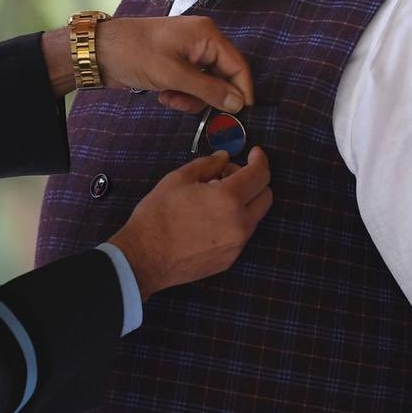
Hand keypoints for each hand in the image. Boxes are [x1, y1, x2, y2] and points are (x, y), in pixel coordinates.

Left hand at [43, 16, 252, 113]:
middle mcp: (202, 40)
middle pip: (222, 76)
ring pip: (206, 84)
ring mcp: (188, 51)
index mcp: (207, 35)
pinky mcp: (176, 62)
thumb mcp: (173, 75)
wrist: (100, 52)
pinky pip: (191, 83)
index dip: (241, 91)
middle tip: (185, 105)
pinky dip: (181, 93)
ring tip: (169, 98)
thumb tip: (238, 103)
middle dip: (206, 96)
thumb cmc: (136, 55)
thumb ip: (208, 90)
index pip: (238, 66)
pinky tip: (163, 94)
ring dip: (191, 97)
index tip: (239, 115)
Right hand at [107, 148, 271, 301]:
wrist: (145, 257)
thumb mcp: (178, 179)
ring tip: (213, 199)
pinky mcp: (230, 259)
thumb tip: (224, 158)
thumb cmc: (157, 215)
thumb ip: (207, 165)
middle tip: (227, 176)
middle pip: (266, 196)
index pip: (259, 175)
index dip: (260, 159)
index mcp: (228, 198)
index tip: (254, 153)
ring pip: (254, 216)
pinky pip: (241, 234)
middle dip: (254, 181)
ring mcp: (237, 244)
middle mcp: (240, 223)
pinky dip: (234, 220)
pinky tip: (209, 219)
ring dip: (244, 202)